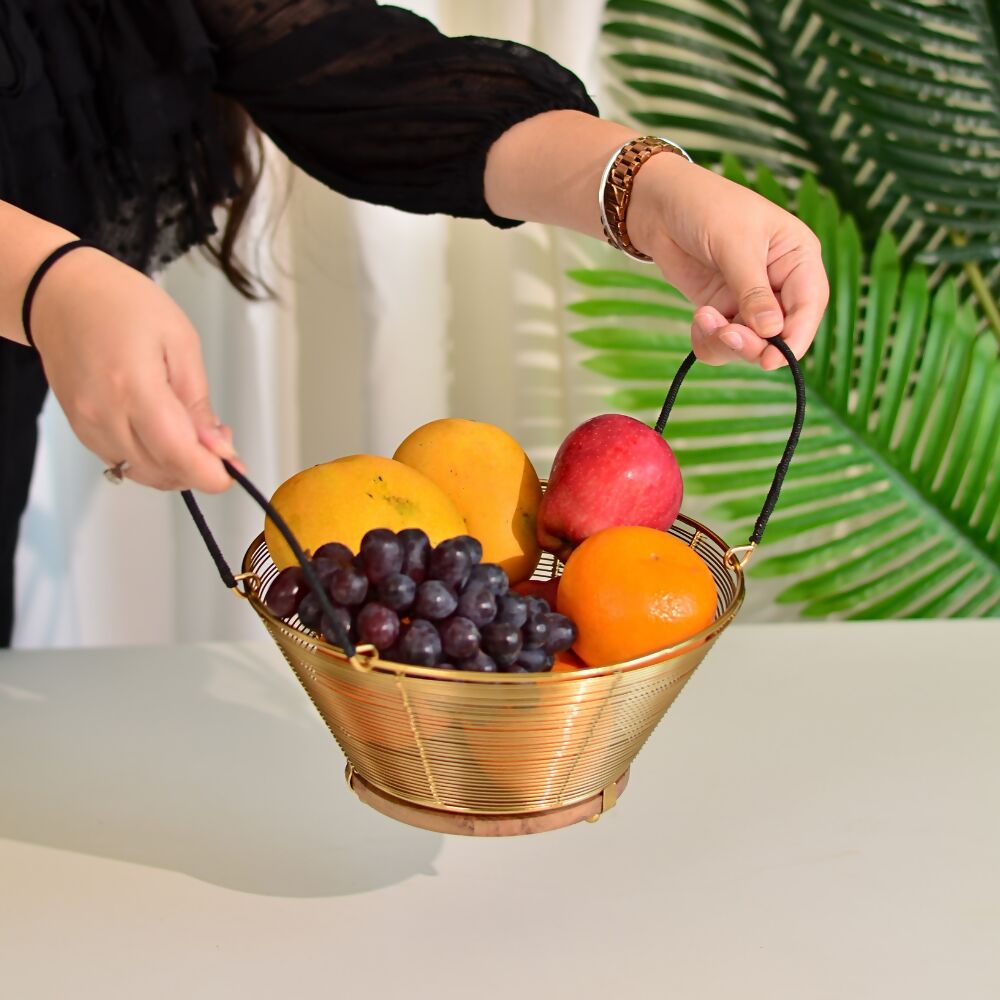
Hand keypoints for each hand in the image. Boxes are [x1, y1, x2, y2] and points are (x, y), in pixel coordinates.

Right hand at [29, 247, 238, 491]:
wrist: (61, 295)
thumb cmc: (120, 304)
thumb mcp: (180, 341)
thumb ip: (198, 401)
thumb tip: (218, 447)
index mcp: (133, 387)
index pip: (177, 454)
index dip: (210, 472)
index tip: (233, 469)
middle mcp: (104, 414)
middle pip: (162, 470)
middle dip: (199, 468)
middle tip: (219, 440)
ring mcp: (87, 425)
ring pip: (143, 472)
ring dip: (176, 466)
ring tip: (192, 431)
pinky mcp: (81, 429)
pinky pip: (123, 461)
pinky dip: (151, 459)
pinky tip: (164, 433)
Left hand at [629, 154, 828, 369]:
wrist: (659, 205)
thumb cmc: (705, 207)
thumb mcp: (733, 244)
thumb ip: (752, 290)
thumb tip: (772, 331)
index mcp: (797, 256)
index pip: (809, 305)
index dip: (795, 337)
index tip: (771, 359)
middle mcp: (779, 282)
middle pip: (780, 332)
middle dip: (753, 342)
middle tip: (726, 335)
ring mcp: (749, 299)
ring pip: (750, 343)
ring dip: (726, 342)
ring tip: (703, 317)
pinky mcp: (722, 309)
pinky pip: (723, 341)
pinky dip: (709, 340)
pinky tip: (699, 320)